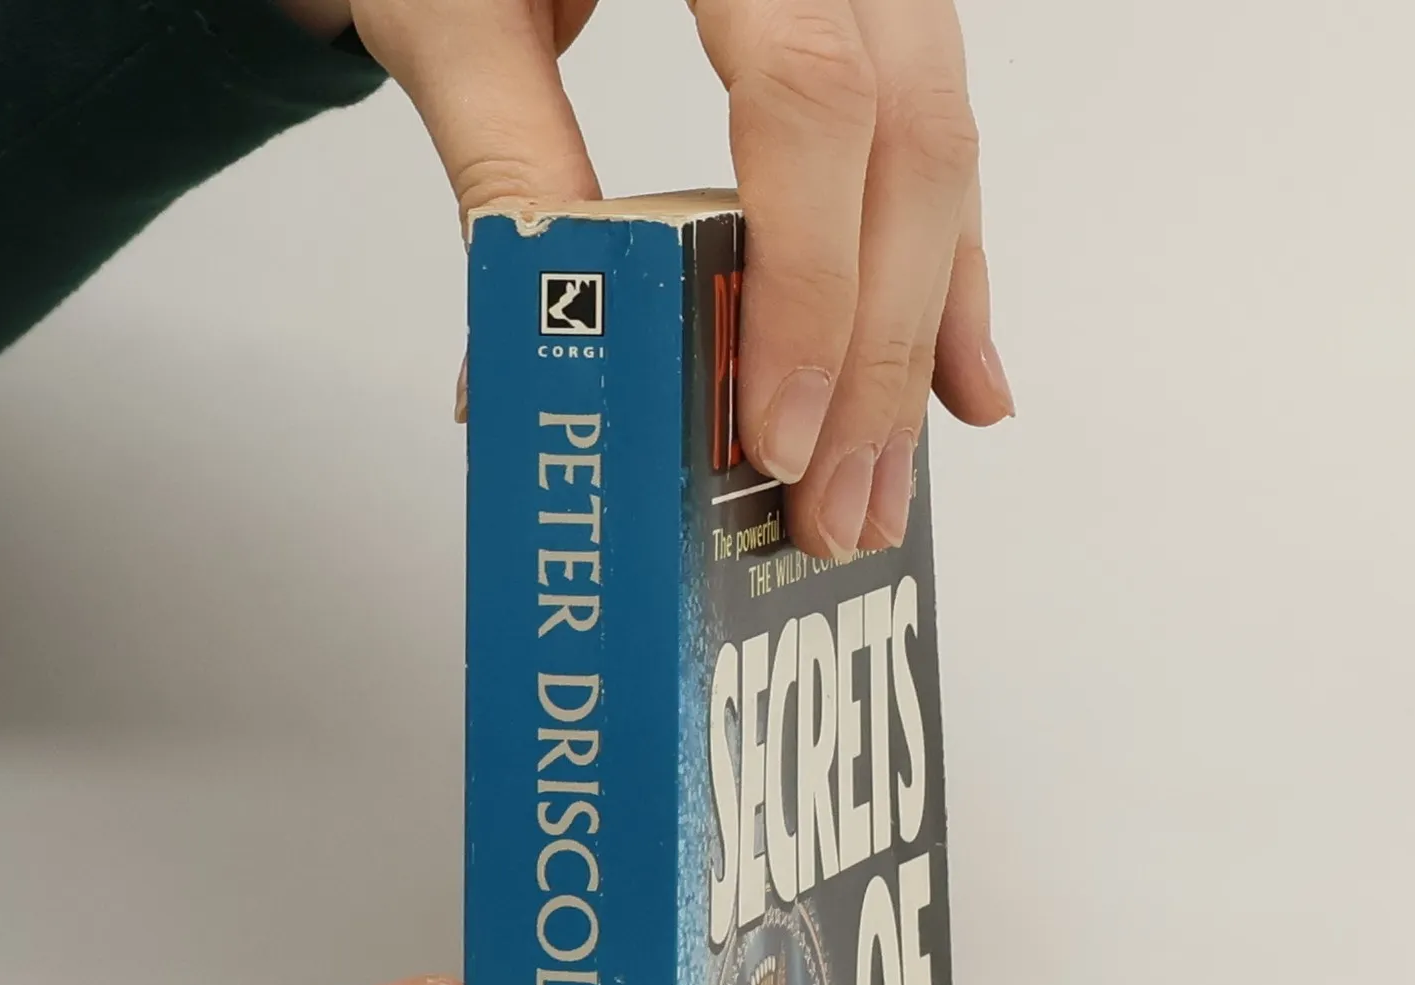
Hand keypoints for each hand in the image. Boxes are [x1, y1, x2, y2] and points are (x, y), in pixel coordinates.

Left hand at [343, 0, 1012, 560]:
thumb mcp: (454, 8)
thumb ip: (509, 159)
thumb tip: (545, 348)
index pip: (810, 99)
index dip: (809, 280)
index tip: (781, 429)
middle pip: (906, 147)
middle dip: (875, 355)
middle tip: (834, 506)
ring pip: (942, 158)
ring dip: (916, 343)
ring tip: (880, 485)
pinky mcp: (881, 22)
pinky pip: (940, 150)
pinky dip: (946, 279)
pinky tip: (960, 385)